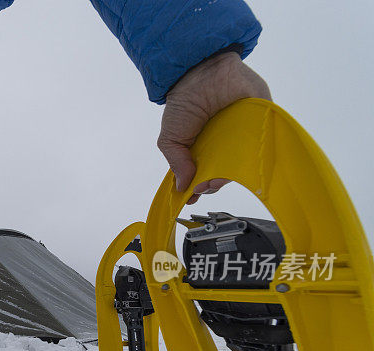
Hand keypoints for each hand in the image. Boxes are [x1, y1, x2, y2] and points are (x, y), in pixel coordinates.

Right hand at [157, 51, 271, 203]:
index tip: (193, 195)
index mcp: (205, 148)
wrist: (203, 72)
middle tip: (205, 185)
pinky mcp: (262, 124)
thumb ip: (176, 163)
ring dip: (230, 175)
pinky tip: (240, 165)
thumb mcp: (171, 138)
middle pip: (224, 172)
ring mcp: (244, 136)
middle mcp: (225, 144)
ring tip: (217, 178)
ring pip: (243, 163)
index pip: (205, 173)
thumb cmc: (185, 102)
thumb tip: (183, 188)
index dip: (199, 185)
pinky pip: (263, 145)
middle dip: (213, 183)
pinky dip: (254, 159)